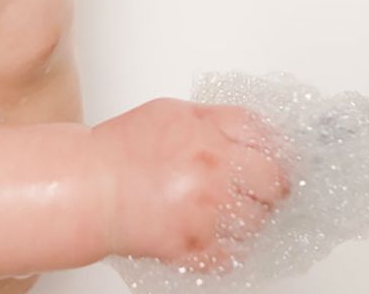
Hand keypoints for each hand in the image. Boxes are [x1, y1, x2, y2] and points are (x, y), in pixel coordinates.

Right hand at [92, 98, 289, 272]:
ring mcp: (209, 212)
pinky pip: (238, 254)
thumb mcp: (171, 114)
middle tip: (261, 189)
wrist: (92, 187)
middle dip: (270, 185)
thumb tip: (251, 133)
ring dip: (250, 217)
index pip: (264, 136)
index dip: (276, 148)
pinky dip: (231, 247)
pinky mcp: (199, 248)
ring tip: (227, 211)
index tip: (277, 158)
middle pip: (274, 179)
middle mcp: (213, 169)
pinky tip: (214, 233)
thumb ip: (214, 121)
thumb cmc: (123, 149)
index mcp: (206, 131)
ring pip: (260, 221)